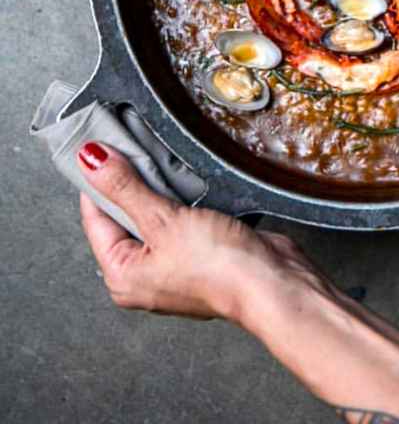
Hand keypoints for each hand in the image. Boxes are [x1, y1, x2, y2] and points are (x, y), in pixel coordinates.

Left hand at [76, 143, 323, 325]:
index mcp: (121, 275)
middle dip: (133, 187)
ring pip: (157, 219)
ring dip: (163, 194)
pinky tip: (194, 189)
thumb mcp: (164, 220)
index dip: (100, 181)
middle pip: (125, 219)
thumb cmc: (220, 268)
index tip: (105, 149)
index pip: (96, 218)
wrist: (273, 282)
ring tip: (171, 173)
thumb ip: (125, 188)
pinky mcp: (203, 257)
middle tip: (141, 156)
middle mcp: (144, 276)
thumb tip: (92, 160)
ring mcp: (174, 268)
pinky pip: (184, 224)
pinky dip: (186, 205)